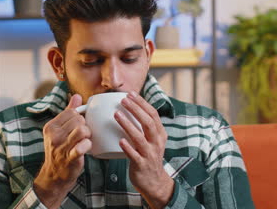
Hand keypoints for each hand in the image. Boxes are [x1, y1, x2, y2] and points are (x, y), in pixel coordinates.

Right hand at [33, 94, 91, 207]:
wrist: (54, 175)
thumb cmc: (60, 150)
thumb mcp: (59, 130)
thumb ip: (68, 112)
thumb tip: (77, 96)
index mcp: (51, 126)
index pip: (72, 112)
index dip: (80, 117)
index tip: (79, 126)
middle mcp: (53, 135)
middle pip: (78, 119)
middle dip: (85, 125)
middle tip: (83, 134)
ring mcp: (61, 147)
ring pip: (82, 130)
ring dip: (88, 134)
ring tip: (85, 140)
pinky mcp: (70, 158)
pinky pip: (83, 145)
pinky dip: (88, 145)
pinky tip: (86, 147)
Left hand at [114, 91, 173, 208]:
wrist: (155, 182)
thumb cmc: (149, 157)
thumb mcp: (153, 140)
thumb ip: (146, 126)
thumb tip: (132, 108)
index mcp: (160, 134)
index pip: (153, 114)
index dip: (142, 103)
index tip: (130, 94)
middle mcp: (156, 142)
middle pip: (148, 122)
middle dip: (136, 109)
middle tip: (123, 100)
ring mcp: (149, 154)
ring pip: (140, 137)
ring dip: (127, 125)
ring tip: (117, 114)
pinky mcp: (141, 165)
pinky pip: (134, 155)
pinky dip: (127, 147)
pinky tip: (120, 140)